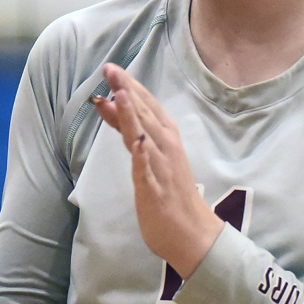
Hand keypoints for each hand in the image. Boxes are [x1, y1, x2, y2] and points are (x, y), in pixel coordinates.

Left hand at [92, 63, 223, 277]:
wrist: (193, 234)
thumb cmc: (171, 194)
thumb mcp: (147, 157)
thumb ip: (130, 131)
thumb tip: (112, 104)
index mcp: (167, 140)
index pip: (148, 107)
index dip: (130, 87)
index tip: (113, 68)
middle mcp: (166, 149)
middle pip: (145, 116)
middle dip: (128, 91)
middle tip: (111, 69)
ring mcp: (162, 170)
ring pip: (146, 138)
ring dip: (134, 116)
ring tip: (121, 94)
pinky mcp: (157, 192)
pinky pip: (148, 172)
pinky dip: (143, 157)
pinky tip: (137, 143)